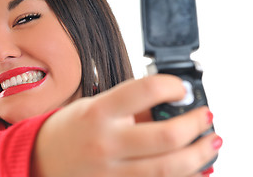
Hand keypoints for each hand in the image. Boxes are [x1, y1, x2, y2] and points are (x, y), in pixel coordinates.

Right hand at [31, 74, 220, 176]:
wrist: (42, 157)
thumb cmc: (69, 128)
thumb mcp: (95, 106)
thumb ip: (130, 107)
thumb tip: (169, 107)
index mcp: (99, 112)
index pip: (145, 91)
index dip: (172, 85)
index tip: (181, 88)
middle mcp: (106, 142)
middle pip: (166, 136)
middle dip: (195, 124)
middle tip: (204, 116)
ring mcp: (111, 171)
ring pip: (168, 168)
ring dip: (199, 155)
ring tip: (210, 143)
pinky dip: (183, 176)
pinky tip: (193, 167)